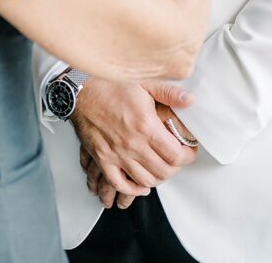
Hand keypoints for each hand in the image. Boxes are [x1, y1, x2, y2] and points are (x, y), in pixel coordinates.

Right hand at [72, 79, 197, 201]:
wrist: (81, 90)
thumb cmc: (111, 84)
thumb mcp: (144, 82)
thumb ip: (169, 93)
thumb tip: (190, 101)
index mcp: (145, 125)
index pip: (175, 155)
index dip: (187, 156)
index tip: (189, 151)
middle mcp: (132, 144)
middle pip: (163, 171)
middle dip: (175, 168)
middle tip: (177, 159)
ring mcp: (116, 154)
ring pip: (144, 180)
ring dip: (157, 178)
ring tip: (161, 168)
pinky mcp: (102, 159)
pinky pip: (119, 184)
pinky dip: (132, 189)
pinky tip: (140, 184)